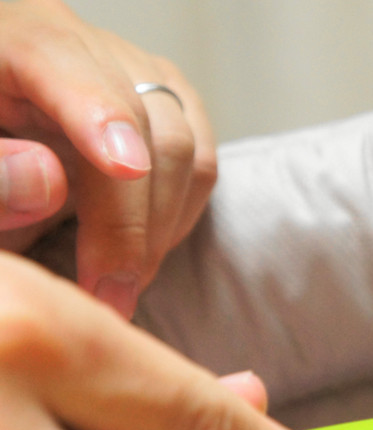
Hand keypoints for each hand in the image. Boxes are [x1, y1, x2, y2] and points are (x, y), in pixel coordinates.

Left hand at [0, 0, 216, 317]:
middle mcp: (87, 46)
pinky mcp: (168, 106)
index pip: (69, 65)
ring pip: (185, 151)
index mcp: (18, 39)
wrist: (2, 151)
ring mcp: (136, 74)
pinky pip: (201, 164)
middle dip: (131, 222)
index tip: (124, 168)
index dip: (101, 116)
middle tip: (108, 295)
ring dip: (160, 231)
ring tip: (122, 287)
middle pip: (144, 125)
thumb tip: (50, 182)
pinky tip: (142, 252)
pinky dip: (179, 217)